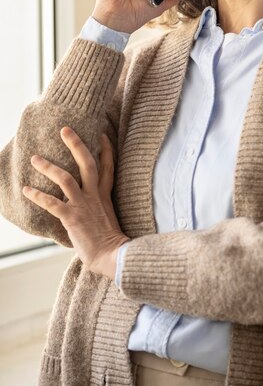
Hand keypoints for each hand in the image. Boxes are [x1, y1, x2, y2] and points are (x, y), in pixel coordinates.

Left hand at [23, 127, 129, 279]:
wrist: (113, 255)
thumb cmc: (110, 243)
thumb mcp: (107, 219)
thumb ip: (98, 209)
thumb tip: (90, 209)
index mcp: (104, 195)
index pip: (107, 167)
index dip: (105, 150)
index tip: (102, 134)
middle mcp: (94, 195)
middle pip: (87, 163)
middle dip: (76, 144)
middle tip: (65, 129)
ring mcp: (83, 205)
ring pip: (65, 178)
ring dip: (48, 167)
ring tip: (34, 158)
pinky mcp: (72, 217)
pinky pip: (52, 203)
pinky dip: (38, 195)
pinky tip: (26, 190)